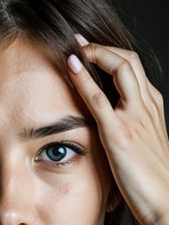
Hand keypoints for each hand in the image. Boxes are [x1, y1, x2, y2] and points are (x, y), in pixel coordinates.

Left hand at [67, 39, 168, 224]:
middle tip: (81, 41)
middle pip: (130, 61)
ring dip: (96, 52)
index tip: (92, 50)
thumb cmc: (154, 182)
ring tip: (75, 46)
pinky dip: (83, 78)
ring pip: (120, 69)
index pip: (134, 71)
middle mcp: (147, 108)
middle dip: (104, 47)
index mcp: (152, 111)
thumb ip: (132, 131)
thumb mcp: (144, 148)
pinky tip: (71, 66)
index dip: (112, 55)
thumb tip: (111, 127)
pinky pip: (99, 99)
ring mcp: (135, 119)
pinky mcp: (120, 135)